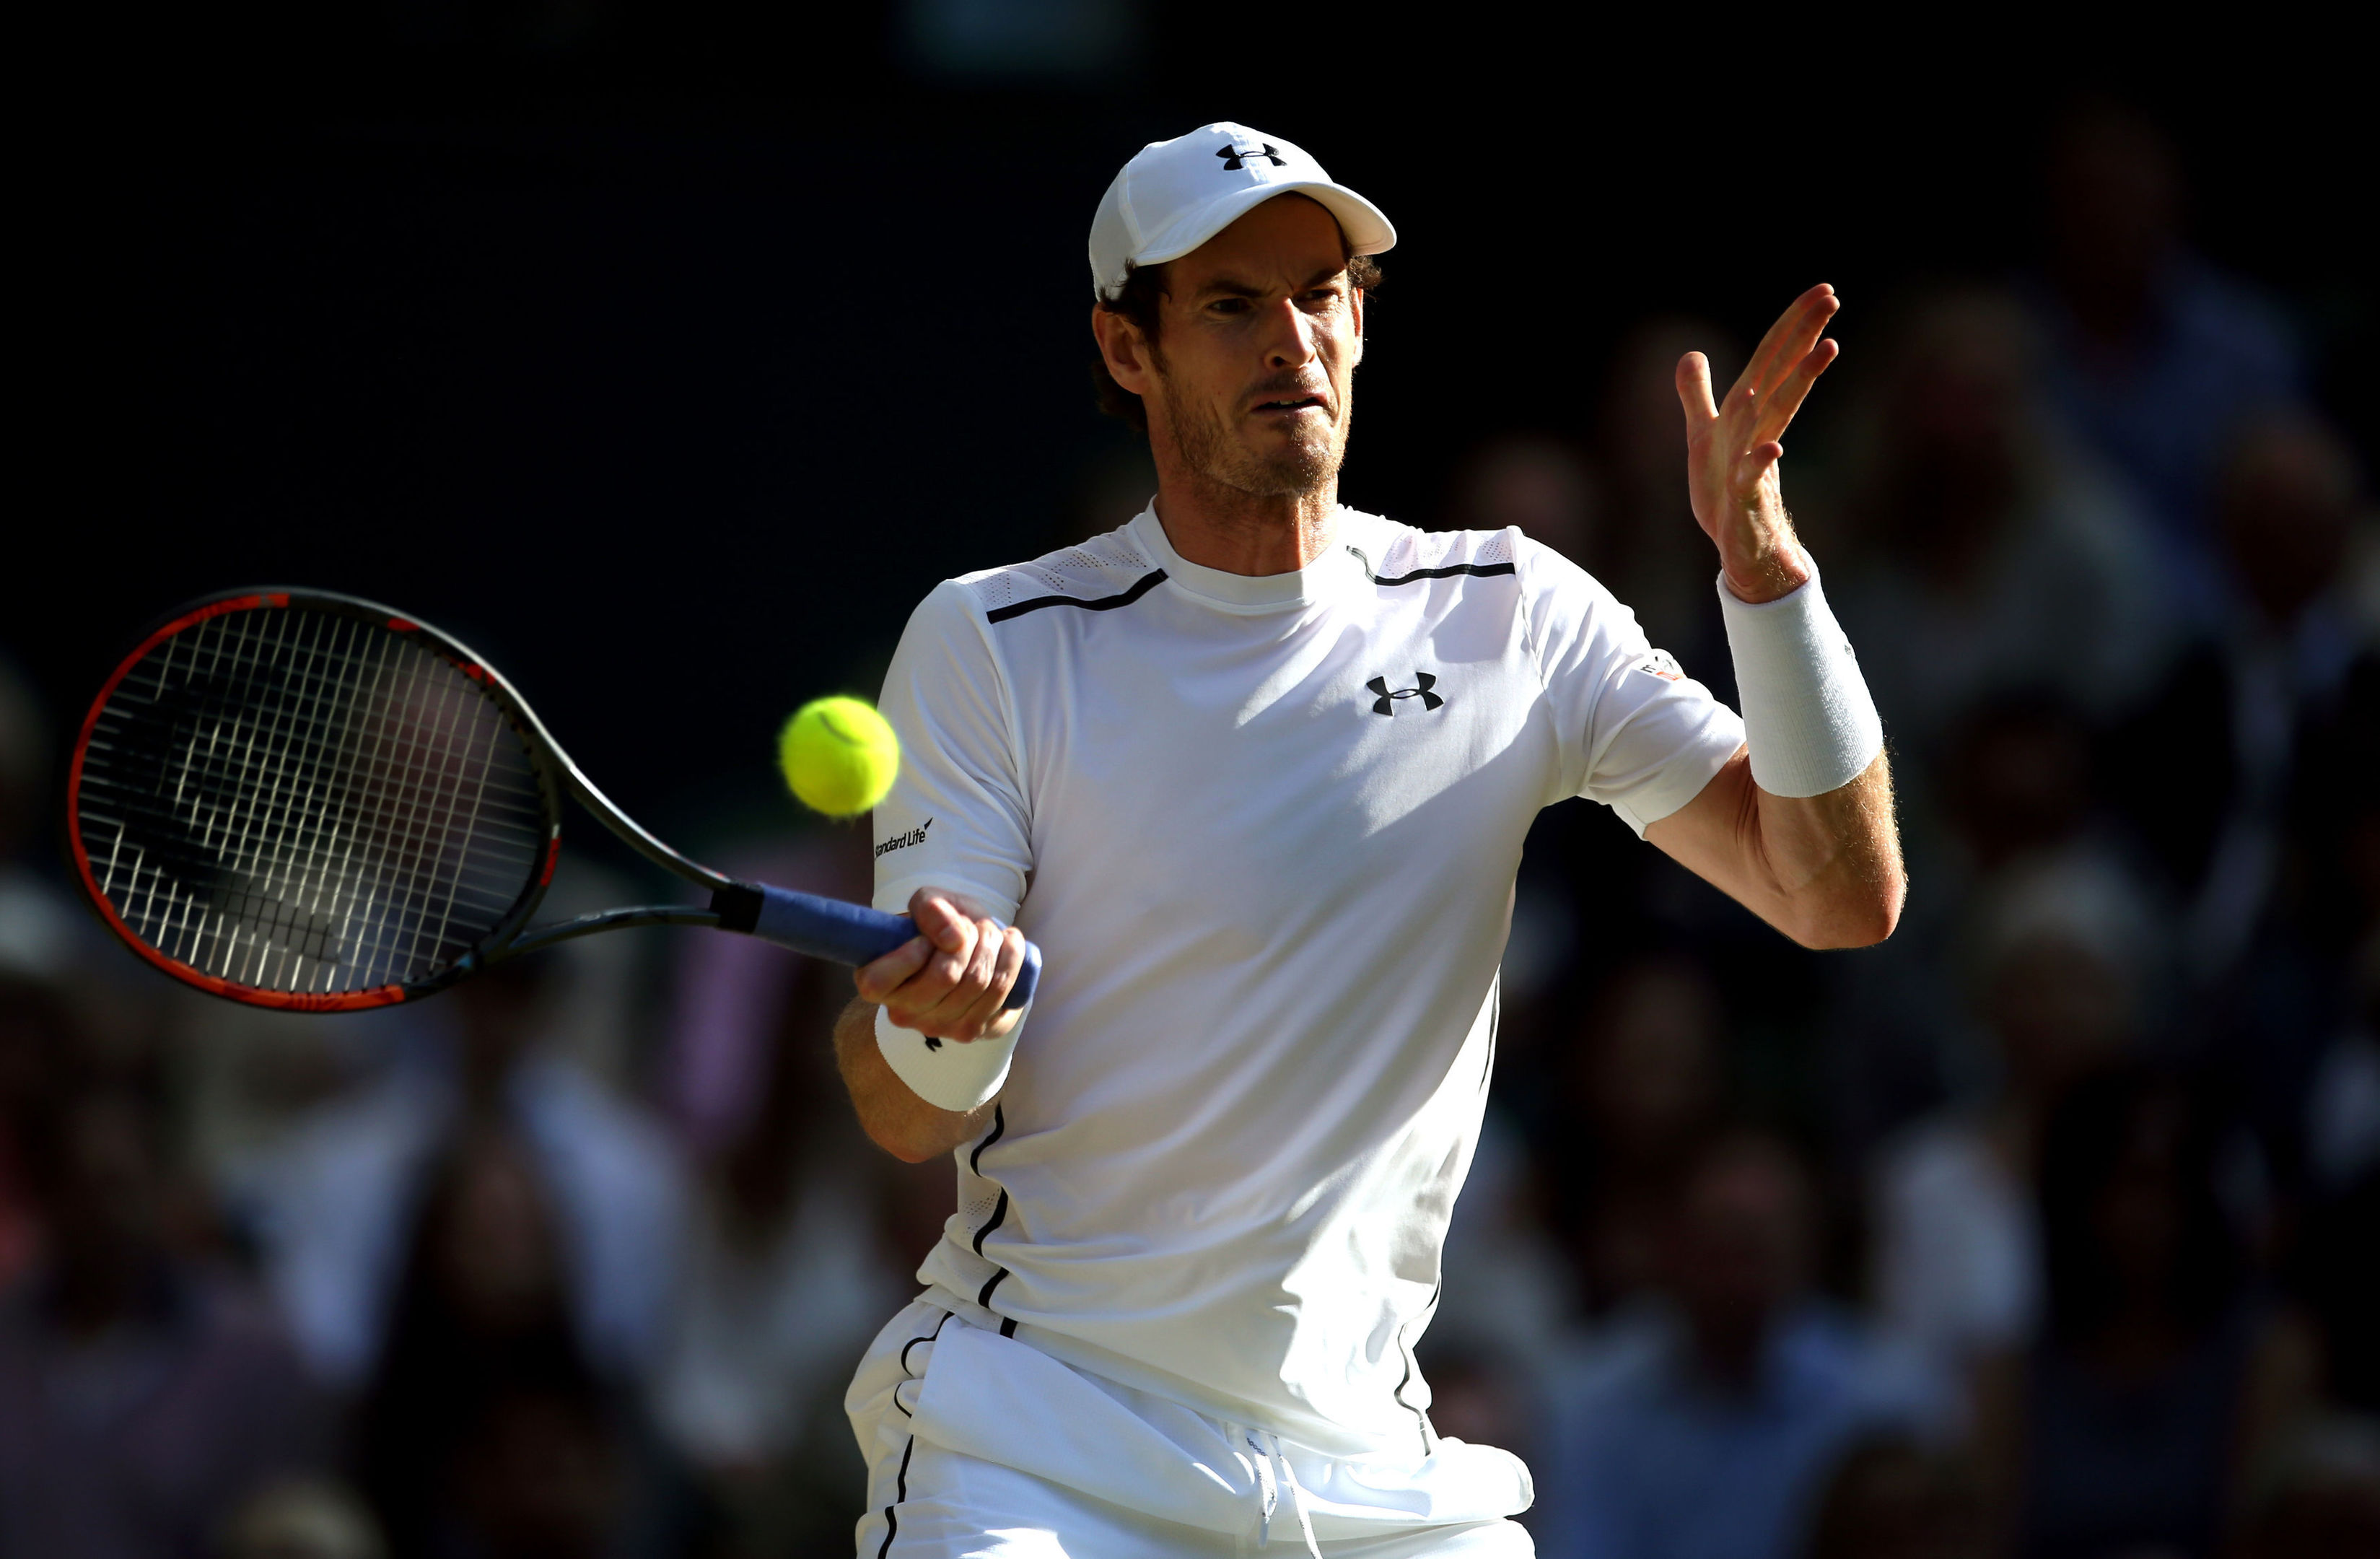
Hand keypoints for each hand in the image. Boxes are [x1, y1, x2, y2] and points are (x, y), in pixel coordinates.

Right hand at [854, 887, 1025, 1042]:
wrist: (970, 950)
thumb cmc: (940, 926)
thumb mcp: (929, 903)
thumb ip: (930, 909)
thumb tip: (954, 939)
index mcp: (875, 983)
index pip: (880, 981)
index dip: (913, 951)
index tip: (928, 936)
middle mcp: (902, 1013)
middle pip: (945, 975)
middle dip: (968, 937)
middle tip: (972, 925)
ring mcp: (938, 1027)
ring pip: (977, 981)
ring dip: (993, 944)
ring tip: (991, 931)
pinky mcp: (971, 1031)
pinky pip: (1000, 992)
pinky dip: (1012, 959)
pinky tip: (1010, 944)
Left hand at [1676, 284, 1839, 602]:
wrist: (1740, 545)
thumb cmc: (1726, 489)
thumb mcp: (1703, 434)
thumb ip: (1697, 394)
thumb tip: (1691, 353)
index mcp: (1749, 411)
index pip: (1771, 358)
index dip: (1793, 324)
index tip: (1822, 290)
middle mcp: (1759, 429)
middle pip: (1783, 374)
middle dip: (1806, 336)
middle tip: (1834, 297)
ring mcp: (1756, 461)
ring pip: (1778, 415)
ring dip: (1798, 382)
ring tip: (1826, 349)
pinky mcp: (1745, 496)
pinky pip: (1754, 477)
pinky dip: (1761, 462)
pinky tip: (1773, 447)